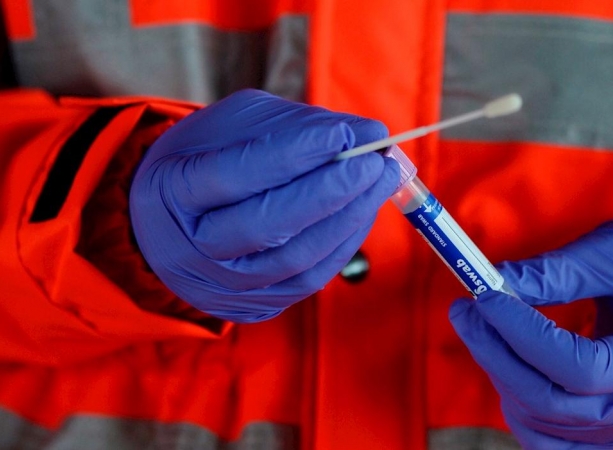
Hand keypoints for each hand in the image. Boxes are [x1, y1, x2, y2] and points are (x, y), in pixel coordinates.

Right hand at [130, 89, 398, 322]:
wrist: (172, 223)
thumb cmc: (210, 159)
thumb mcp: (237, 127)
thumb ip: (298, 127)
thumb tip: (369, 133)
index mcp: (172, 190)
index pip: (233, 174)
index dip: (292, 154)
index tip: (344, 132)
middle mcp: (192, 247)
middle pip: (266, 225)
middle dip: (330, 191)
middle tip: (375, 160)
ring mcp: (223, 284)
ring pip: (295, 259)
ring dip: (349, 217)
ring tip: (382, 179)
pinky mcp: (255, 305)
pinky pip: (310, 278)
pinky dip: (344, 241)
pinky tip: (364, 209)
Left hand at [449, 219, 612, 448]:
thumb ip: (559, 271)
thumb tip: (494, 282)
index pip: (578, 368)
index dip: (522, 334)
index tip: (484, 295)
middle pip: (551, 405)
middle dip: (496, 354)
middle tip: (465, 309)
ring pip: (543, 428)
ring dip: (503, 379)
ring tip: (488, 332)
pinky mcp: (611, 439)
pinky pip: (552, 444)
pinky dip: (521, 410)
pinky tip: (508, 369)